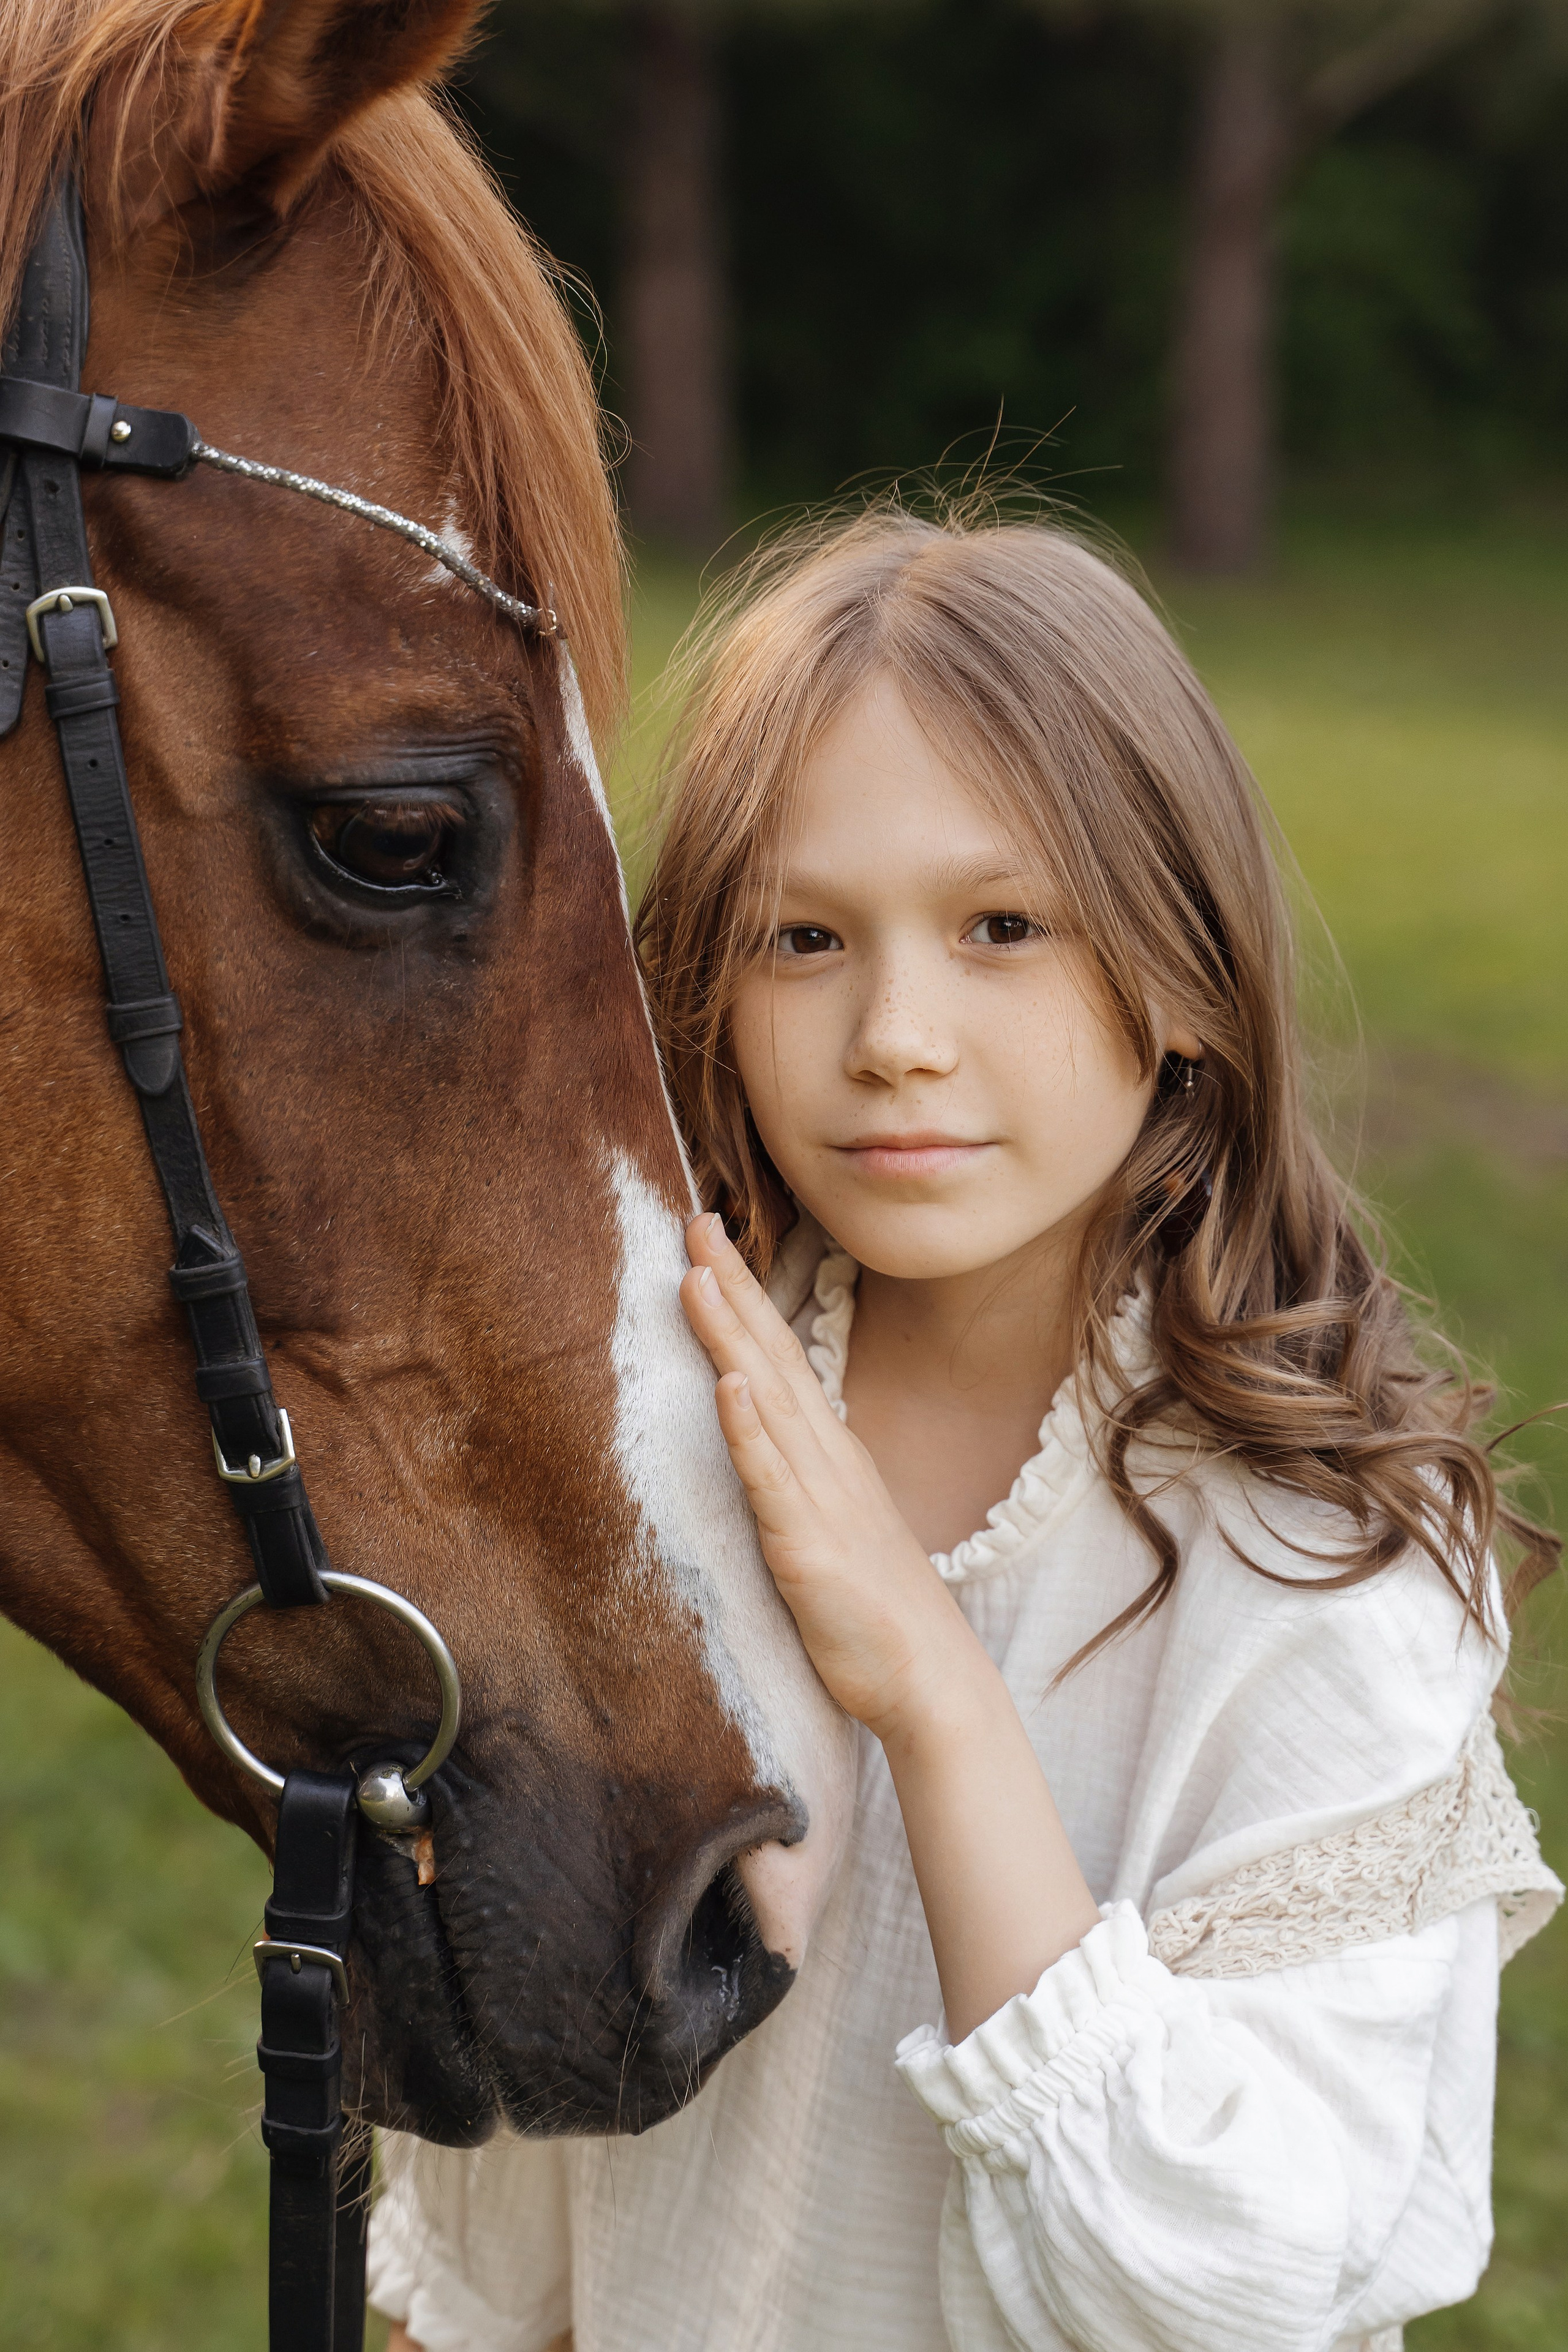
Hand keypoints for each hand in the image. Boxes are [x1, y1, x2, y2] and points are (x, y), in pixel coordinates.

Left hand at [680, 1214, 971, 1738]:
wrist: (931, 1683)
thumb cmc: (875, 1610)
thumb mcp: (832, 1524)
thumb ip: (798, 1477)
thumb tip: (765, 1437)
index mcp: (829, 1455)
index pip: (779, 1358)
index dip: (745, 1298)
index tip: (711, 1241)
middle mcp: (827, 1461)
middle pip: (773, 1357)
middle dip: (733, 1287)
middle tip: (696, 1219)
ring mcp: (821, 1501)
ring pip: (767, 1401)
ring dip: (732, 1334)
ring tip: (698, 1274)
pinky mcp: (810, 1550)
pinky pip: (773, 1481)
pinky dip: (749, 1428)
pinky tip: (729, 1384)